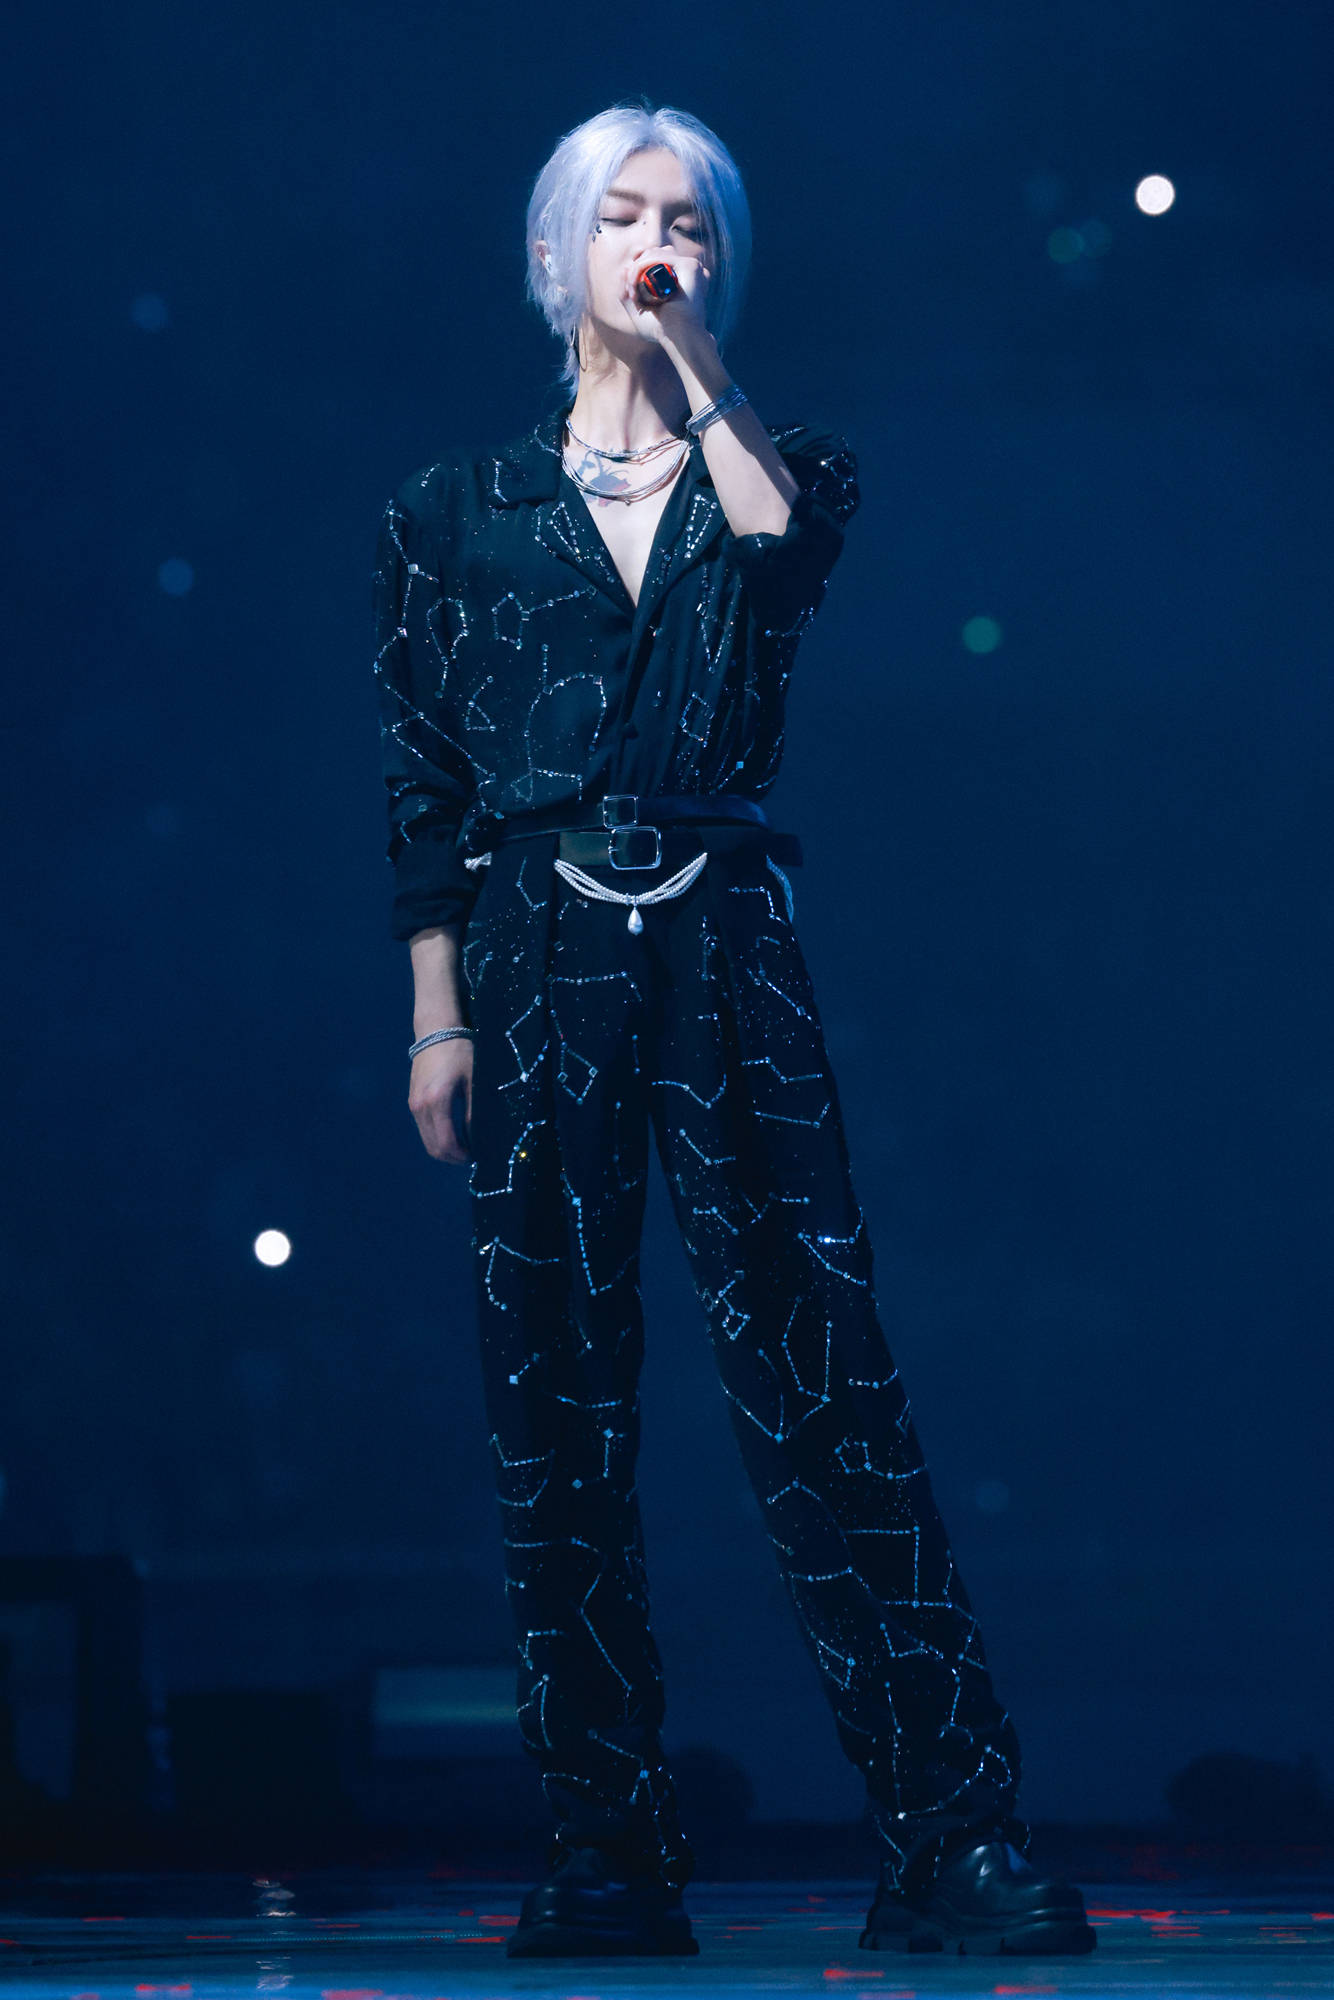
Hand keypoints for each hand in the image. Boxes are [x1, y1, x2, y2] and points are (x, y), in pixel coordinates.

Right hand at [408, 1036, 472, 1163]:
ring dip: (445, 1149)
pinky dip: (438, 1137)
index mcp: (437, 1101)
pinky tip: (454, 1133)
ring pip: (427, 1141)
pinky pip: (424, 1129)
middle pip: (434, 1148)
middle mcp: (421, 1106)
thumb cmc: (460, 1053)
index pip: (446, 1143)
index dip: (462, 1156)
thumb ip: (474, 1112)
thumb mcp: (474, 1082)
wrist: (436, 1032)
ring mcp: (414, 1105)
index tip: (478, 1156)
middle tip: (472, 1156)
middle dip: (453, 1158)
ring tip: (466, 1146)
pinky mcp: (413, 1101)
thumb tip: (479, 1139)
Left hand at [618, 245, 710, 350]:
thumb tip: (623, 269)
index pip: (655, 259)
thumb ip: (627, 293)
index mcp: (679, 276)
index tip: (630, 288)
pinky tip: (635, 281)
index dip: (638, 267)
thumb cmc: (662, 330)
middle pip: (654, 252)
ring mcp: (689, 266)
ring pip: (654, 253)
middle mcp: (685, 269)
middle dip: (636, 268)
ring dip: (637, 268)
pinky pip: (659, 257)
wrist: (679, 339)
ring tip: (632, 291)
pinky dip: (642, 266)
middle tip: (630, 292)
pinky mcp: (689, 266)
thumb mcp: (639, 310)